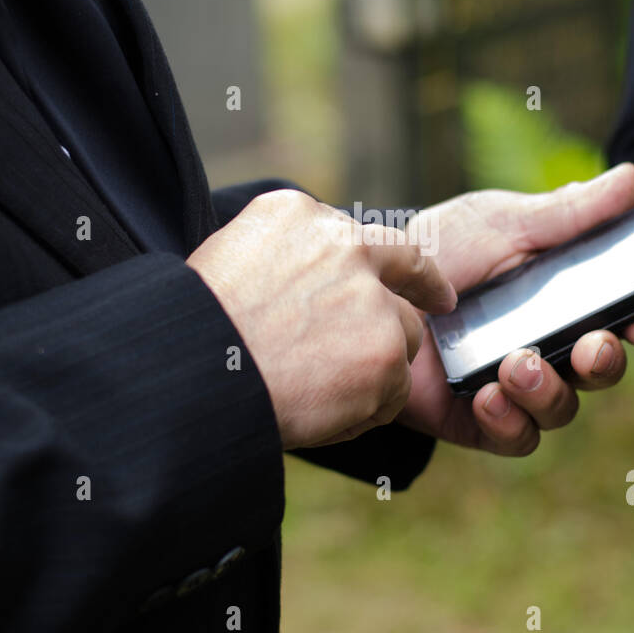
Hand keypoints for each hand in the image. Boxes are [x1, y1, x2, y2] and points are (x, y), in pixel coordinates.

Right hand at [187, 189, 455, 450]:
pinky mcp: (385, 351)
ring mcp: (370, 298)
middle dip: (425, 283)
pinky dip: (366, 412)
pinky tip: (322, 418)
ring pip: (403, 333)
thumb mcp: (229, 261)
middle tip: (440, 300)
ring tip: (323, 396)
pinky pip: (395, 391)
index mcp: (297, 214)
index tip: (397, 269)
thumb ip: (285, 261)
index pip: (353, 233)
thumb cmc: (194, 333)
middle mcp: (343, 244)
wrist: (194, 376)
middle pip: (405, 264)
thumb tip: (311, 289)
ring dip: (377, 364)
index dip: (376, 258)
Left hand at [397, 163, 633, 455]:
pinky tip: (487, 397)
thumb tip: (633, 180)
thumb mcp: (504, 222)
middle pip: (600, 369)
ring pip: (561, 408)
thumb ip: (568, 212)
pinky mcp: (478, 419)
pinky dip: (508, 420)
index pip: (624, 318)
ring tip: (516, 364)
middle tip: (591, 347)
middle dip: (606, 362)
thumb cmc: (444, 249)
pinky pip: (515, 436)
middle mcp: (549, 346)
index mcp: (567, 300)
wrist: (370, 287)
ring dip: (549, 390)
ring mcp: (515, 386)